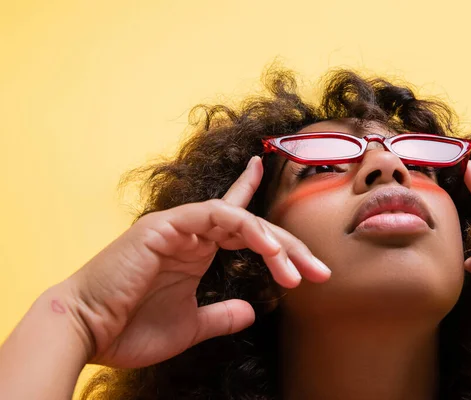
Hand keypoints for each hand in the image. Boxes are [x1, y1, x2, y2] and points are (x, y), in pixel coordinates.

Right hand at [62, 156, 330, 368]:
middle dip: (288, 247)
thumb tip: (253, 310)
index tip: (280, 194)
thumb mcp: (191, 325)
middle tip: (318, 270)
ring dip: (273, 243)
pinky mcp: (166, 226)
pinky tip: (267, 247)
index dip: (258, 203)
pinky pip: (216, 215)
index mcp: (195, 249)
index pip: (236, 219)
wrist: (86, 333)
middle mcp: (190, 232)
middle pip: (252, 224)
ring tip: (298, 270)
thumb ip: (223, 315)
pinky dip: (245, 227)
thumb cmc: (130, 328)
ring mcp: (179, 226)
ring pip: (240, 218)